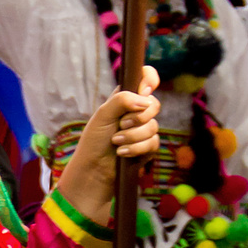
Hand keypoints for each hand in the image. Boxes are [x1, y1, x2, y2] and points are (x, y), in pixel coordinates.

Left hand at [56, 65, 160, 217]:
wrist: (93, 169)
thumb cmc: (94, 141)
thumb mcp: (102, 115)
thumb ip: (122, 100)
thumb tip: (145, 99)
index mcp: (125, 99)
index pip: (145, 79)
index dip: (150, 79)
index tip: (145, 89)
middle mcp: (136, 112)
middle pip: (154, 104)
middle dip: (138, 116)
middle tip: (120, 124)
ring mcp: (144, 130)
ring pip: (154, 126)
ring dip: (132, 136)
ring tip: (116, 143)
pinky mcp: (148, 147)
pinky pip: (153, 142)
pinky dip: (136, 148)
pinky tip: (122, 153)